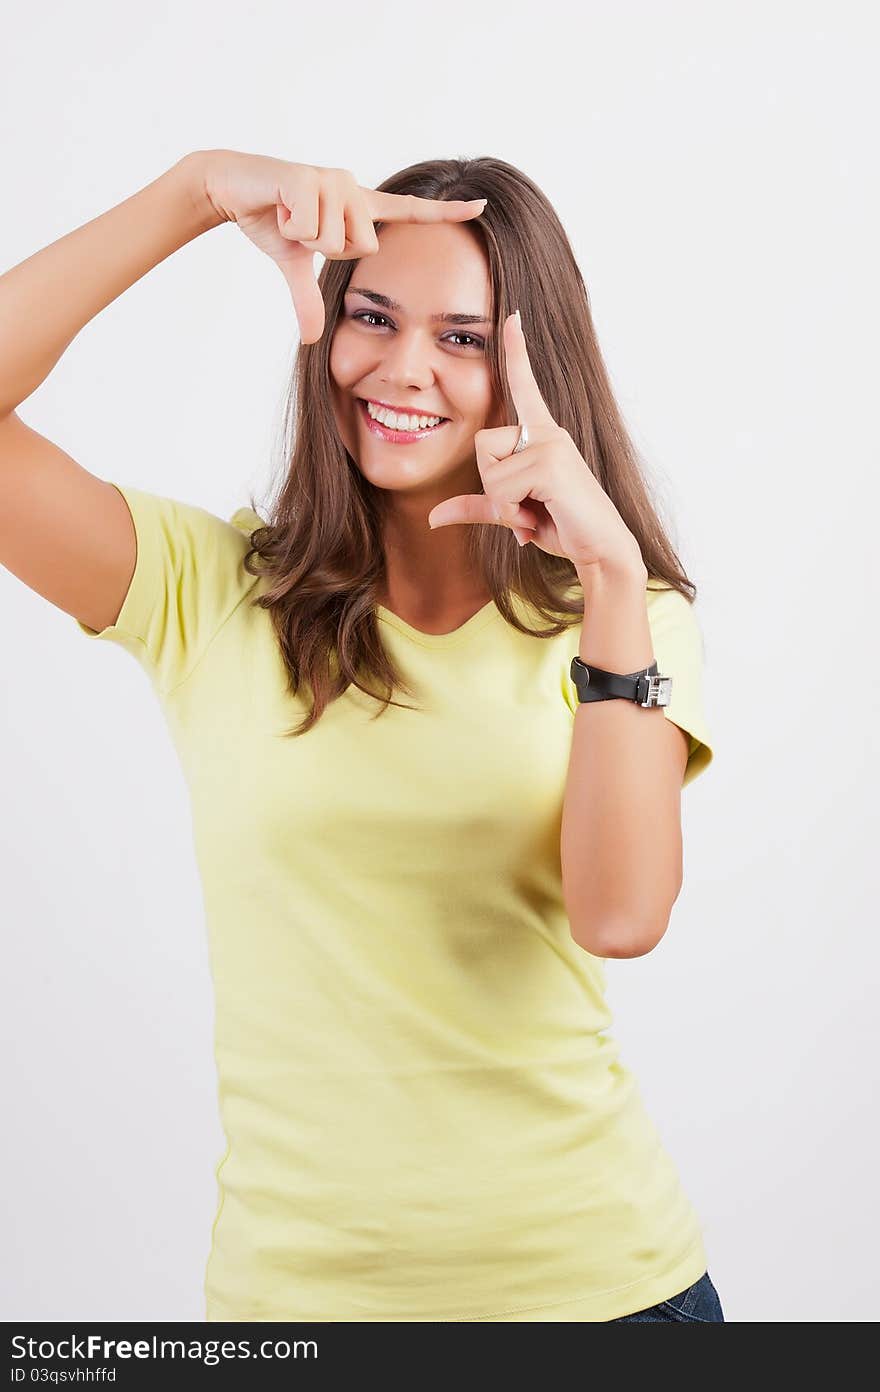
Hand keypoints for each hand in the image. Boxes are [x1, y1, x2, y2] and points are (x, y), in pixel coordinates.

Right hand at [191, 149, 485, 344]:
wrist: (231, 186)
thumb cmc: (270, 219)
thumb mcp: (294, 265)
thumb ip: (307, 300)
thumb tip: (311, 339)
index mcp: (358, 207)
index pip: (409, 212)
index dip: (446, 213)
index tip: (482, 206)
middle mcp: (353, 188)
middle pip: (363, 247)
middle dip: (329, 251)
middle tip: (304, 230)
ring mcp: (334, 179)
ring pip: (333, 241)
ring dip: (304, 237)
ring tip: (289, 214)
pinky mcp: (309, 177)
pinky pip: (309, 229)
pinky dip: (288, 226)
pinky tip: (279, 206)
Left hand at [428, 312, 643, 573]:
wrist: (601, 550)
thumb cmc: (562, 525)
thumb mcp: (512, 513)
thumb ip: (477, 506)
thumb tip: (433, 518)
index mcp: (541, 434)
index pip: (524, 386)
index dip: (517, 352)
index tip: (514, 317)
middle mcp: (547, 432)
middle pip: (482, 445)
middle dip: (492, 485)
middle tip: (525, 506)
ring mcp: (551, 445)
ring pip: (490, 471)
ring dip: (504, 504)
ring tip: (535, 512)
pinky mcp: (551, 466)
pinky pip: (502, 488)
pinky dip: (513, 512)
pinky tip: (540, 518)